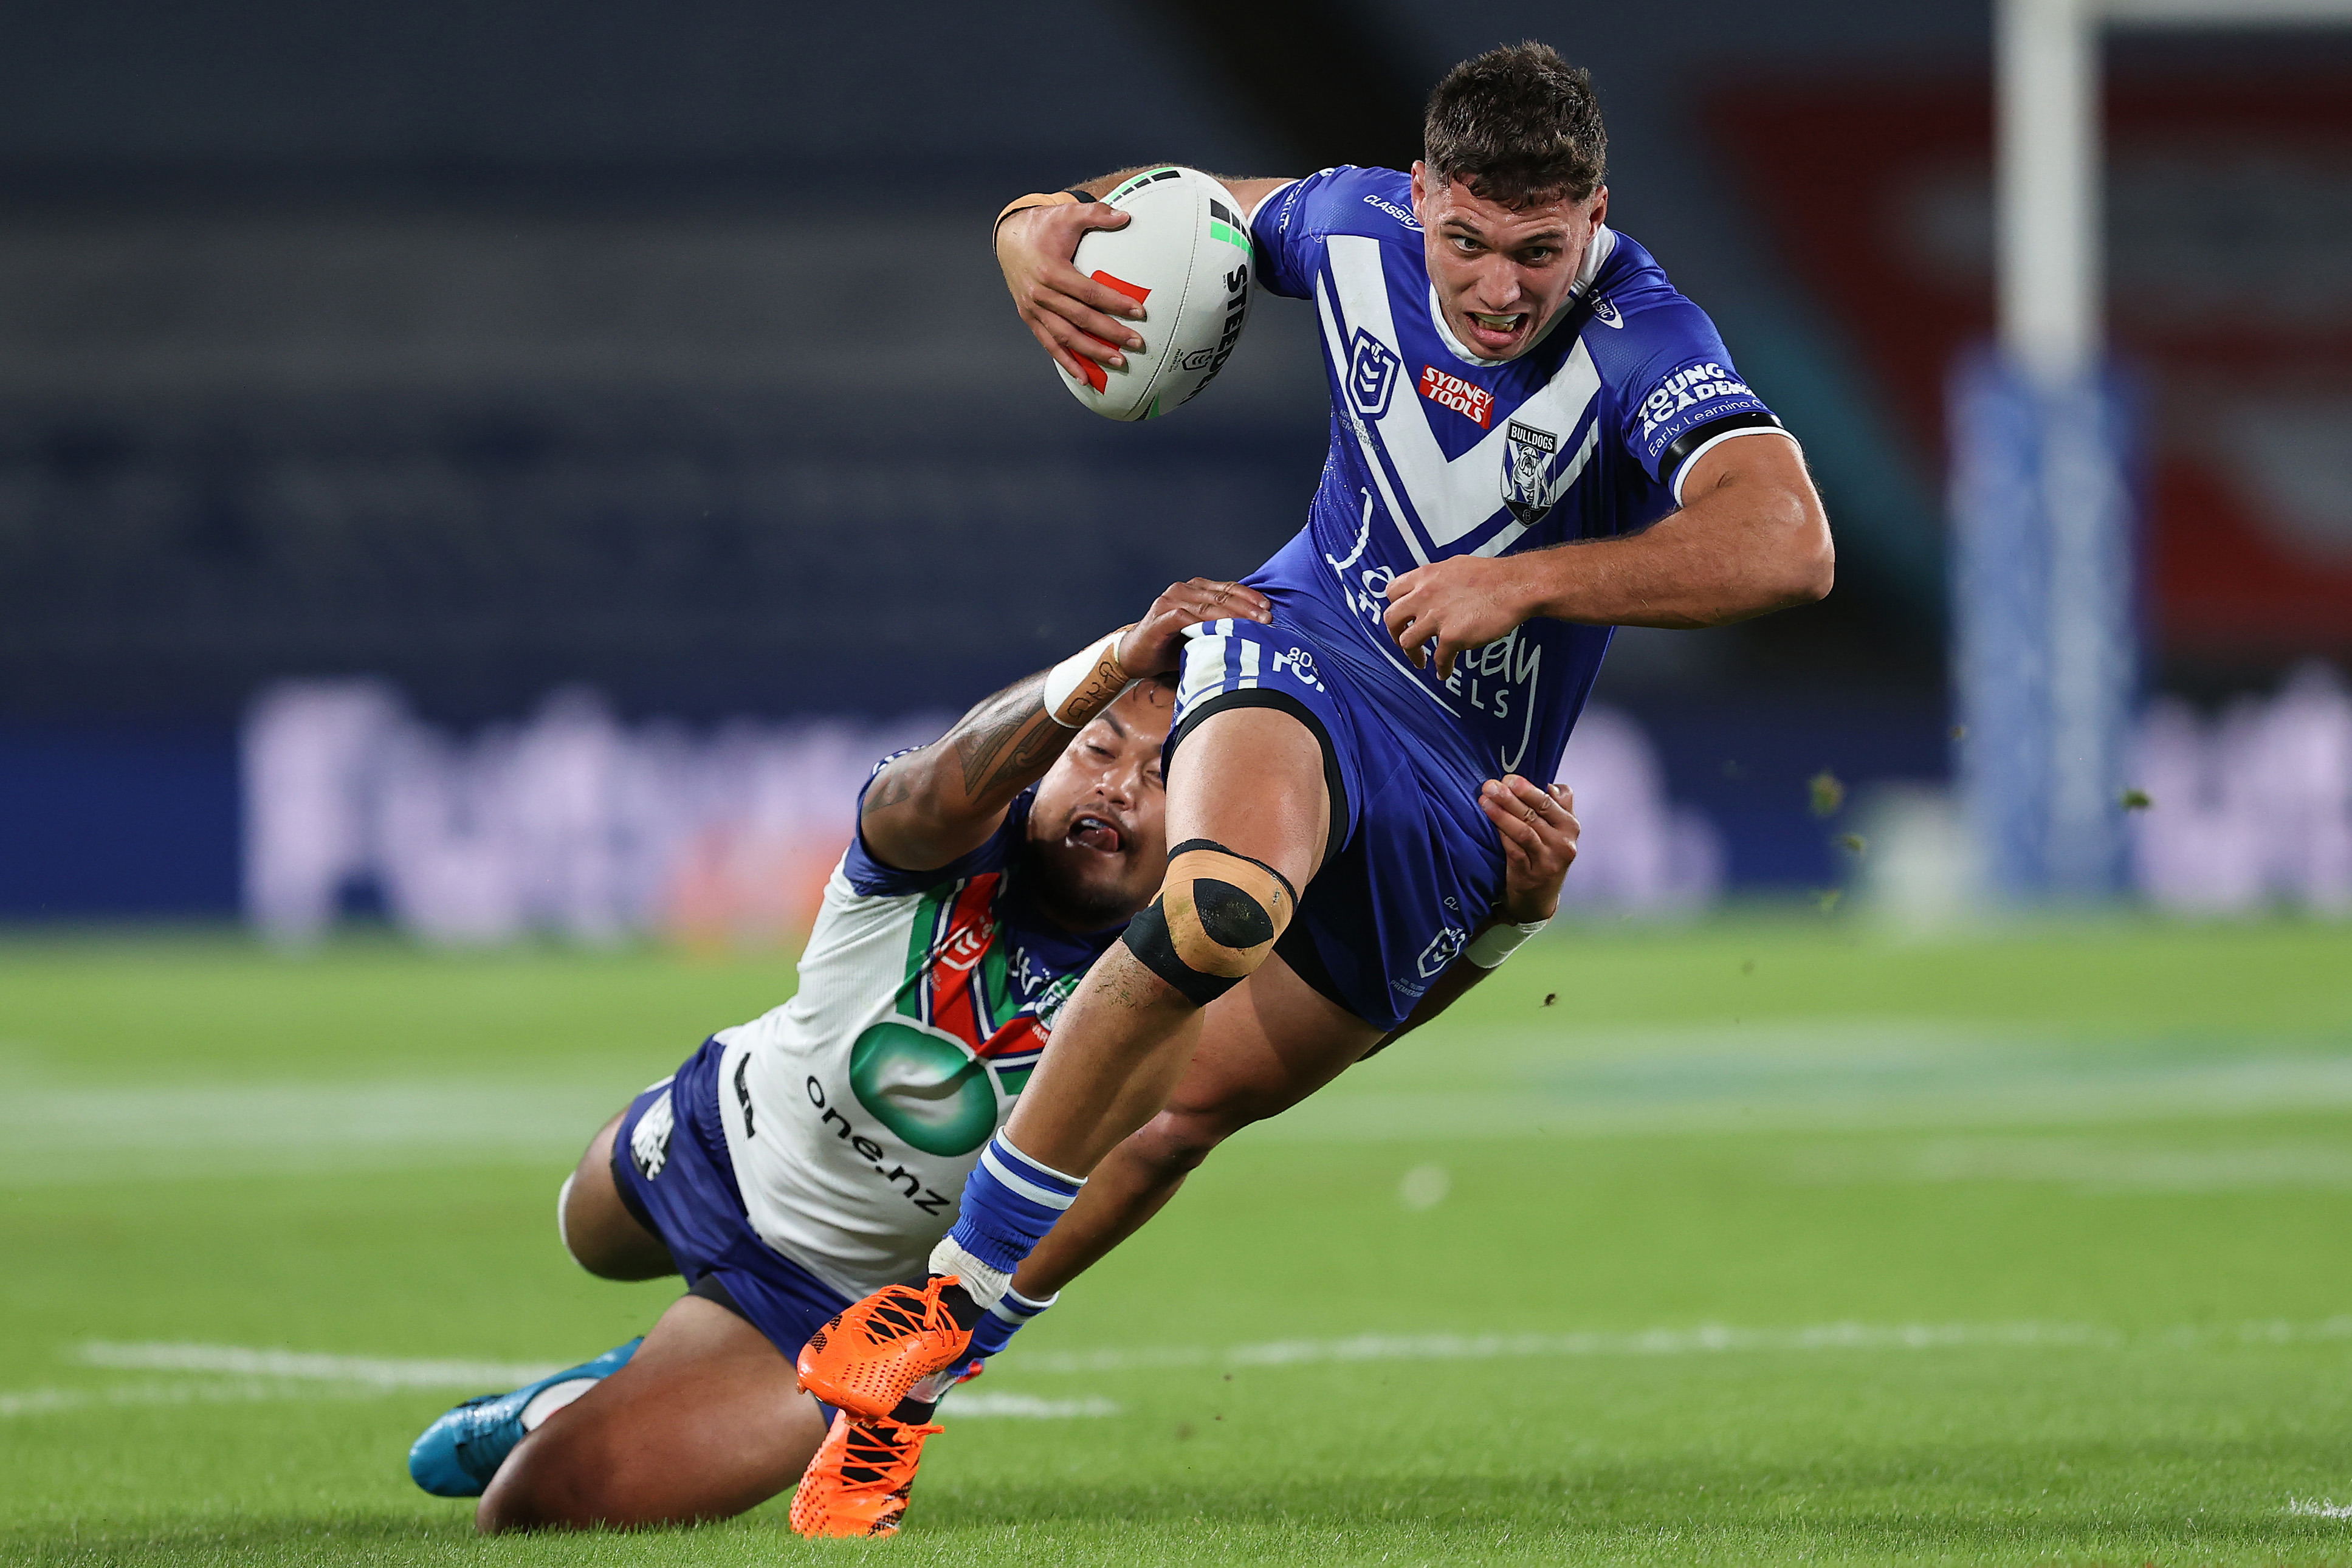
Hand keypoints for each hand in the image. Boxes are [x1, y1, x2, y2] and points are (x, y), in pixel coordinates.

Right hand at [997, 203, 1148, 381]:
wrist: (1009, 238)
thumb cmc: (1044, 226)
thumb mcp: (1067, 214)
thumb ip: (1096, 214)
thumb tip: (1126, 217)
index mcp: (1051, 272)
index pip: (1089, 292)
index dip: (1115, 303)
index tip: (1140, 312)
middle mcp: (1040, 295)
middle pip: (1080, 319)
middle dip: (1110, 334)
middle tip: (1137, 344)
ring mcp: (1033, 310)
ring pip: (1066, 337)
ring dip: (1092, 353)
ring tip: (1119, 363)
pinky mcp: (1029, 318)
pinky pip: (1049, 345)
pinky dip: (1066, 362)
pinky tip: (1085, 378)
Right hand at [1117, 579, 1273, 676]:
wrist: (1135, 656)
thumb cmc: (1171, 645)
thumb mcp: (1201, 632)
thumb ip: (1221, 626)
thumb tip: (1257, 633)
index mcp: (1195, 589)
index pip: (1228, 589)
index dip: (1249, 597)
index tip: (1269, 608)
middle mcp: (1182, 589)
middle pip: (1221, 596)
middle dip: (1246, 608)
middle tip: (1267, 619)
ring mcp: (1170, 601)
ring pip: (1207, 606)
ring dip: (1231, 617)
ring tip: (1251, 627)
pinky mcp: (1161, 616)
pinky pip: (1187, 618)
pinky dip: (1206, 625)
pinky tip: (1223, 633)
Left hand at [1381, 557, 1528, 678]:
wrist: (1515, 586)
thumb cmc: (1492, 576)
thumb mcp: (1454, 566)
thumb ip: (1436, 579)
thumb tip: (1431, 587)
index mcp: (1425, 576)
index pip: (1392, 591)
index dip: (1395, 606)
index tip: (1400, 617)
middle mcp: (1425, 596)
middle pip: (1392, 619)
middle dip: (1394, 634)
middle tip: (1402, 642)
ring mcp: (1436, 617)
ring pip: (1407, 642)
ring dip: (1413, 655)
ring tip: (1421, 661)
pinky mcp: (1452, 637)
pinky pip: (1439, 659)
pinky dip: (1441, 669)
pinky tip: (1444, 672)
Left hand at [1479, 777, 1577, 922]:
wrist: (1539, 899)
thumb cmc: (1546, 855)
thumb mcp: (1559, 832)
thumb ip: (1559, 806)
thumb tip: (1550, 785)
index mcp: (1570, 827)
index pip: (1550, 802)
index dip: (1528, 788)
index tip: (1508, 778)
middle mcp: (1564, 843)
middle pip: (1536, 814)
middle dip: (1511, 797)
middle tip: (1491, 785)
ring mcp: (1548, 861)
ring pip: (1524, 831)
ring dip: (1502, 814)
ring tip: (1484, 800)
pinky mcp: (1530, 875)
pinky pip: (1514, 850)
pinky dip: (1501, 835)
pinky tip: (1489, 823)